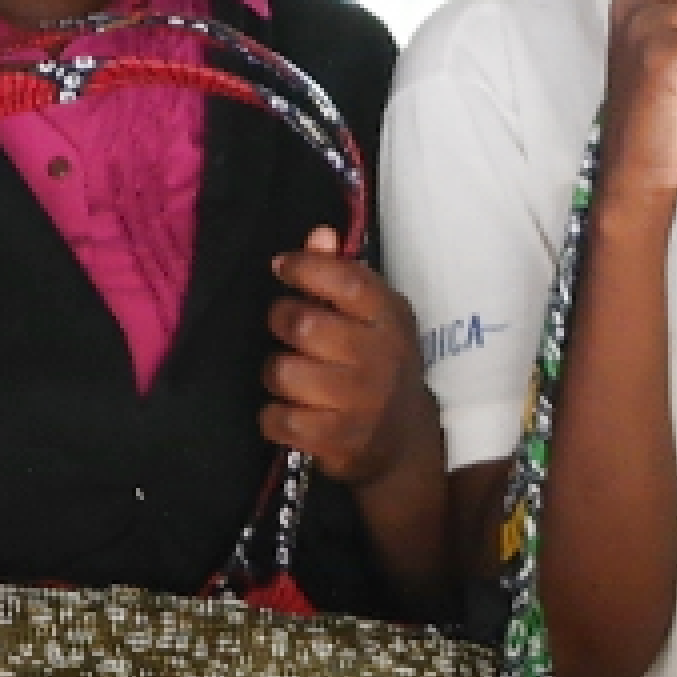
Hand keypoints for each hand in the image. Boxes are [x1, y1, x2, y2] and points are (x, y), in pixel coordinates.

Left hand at [262, 232, 438, 486]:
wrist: (403, 441)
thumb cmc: (378, 364)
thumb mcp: (373, 318)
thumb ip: (343, 273)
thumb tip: (319, 235)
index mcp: (390, 318)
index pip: (347, 281)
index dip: (306, 268)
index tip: (281, 267)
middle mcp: (379, 358)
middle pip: (303, 326)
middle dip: (281, 321)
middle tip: (285, 328)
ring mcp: (360, 402)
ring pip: (284, 372)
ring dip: (275, 371)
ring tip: (289, 374)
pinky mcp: (339, 440)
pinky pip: (280, 419)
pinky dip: (273, 415)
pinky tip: (287, 410)